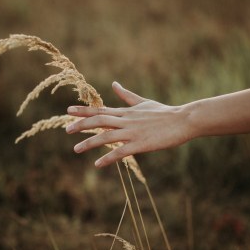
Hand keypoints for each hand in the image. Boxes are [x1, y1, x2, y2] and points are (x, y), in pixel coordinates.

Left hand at [66, 81, 190, 166]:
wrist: (183, 120)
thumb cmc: (164, 113)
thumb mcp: (143, 102)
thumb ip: (126, 96)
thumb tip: (114, 84)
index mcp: (126, 112)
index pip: (101, 110)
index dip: (83, 111)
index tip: (68, 111)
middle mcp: (126, 120)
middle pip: (99, 121)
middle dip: (81, 125)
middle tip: (66, 130)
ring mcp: (133, 132)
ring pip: (106, 136)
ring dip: (90, 143)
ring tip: (76, 149)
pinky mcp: (141, 144)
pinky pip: (121, 152)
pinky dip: (108, 158)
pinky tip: (97, 164)